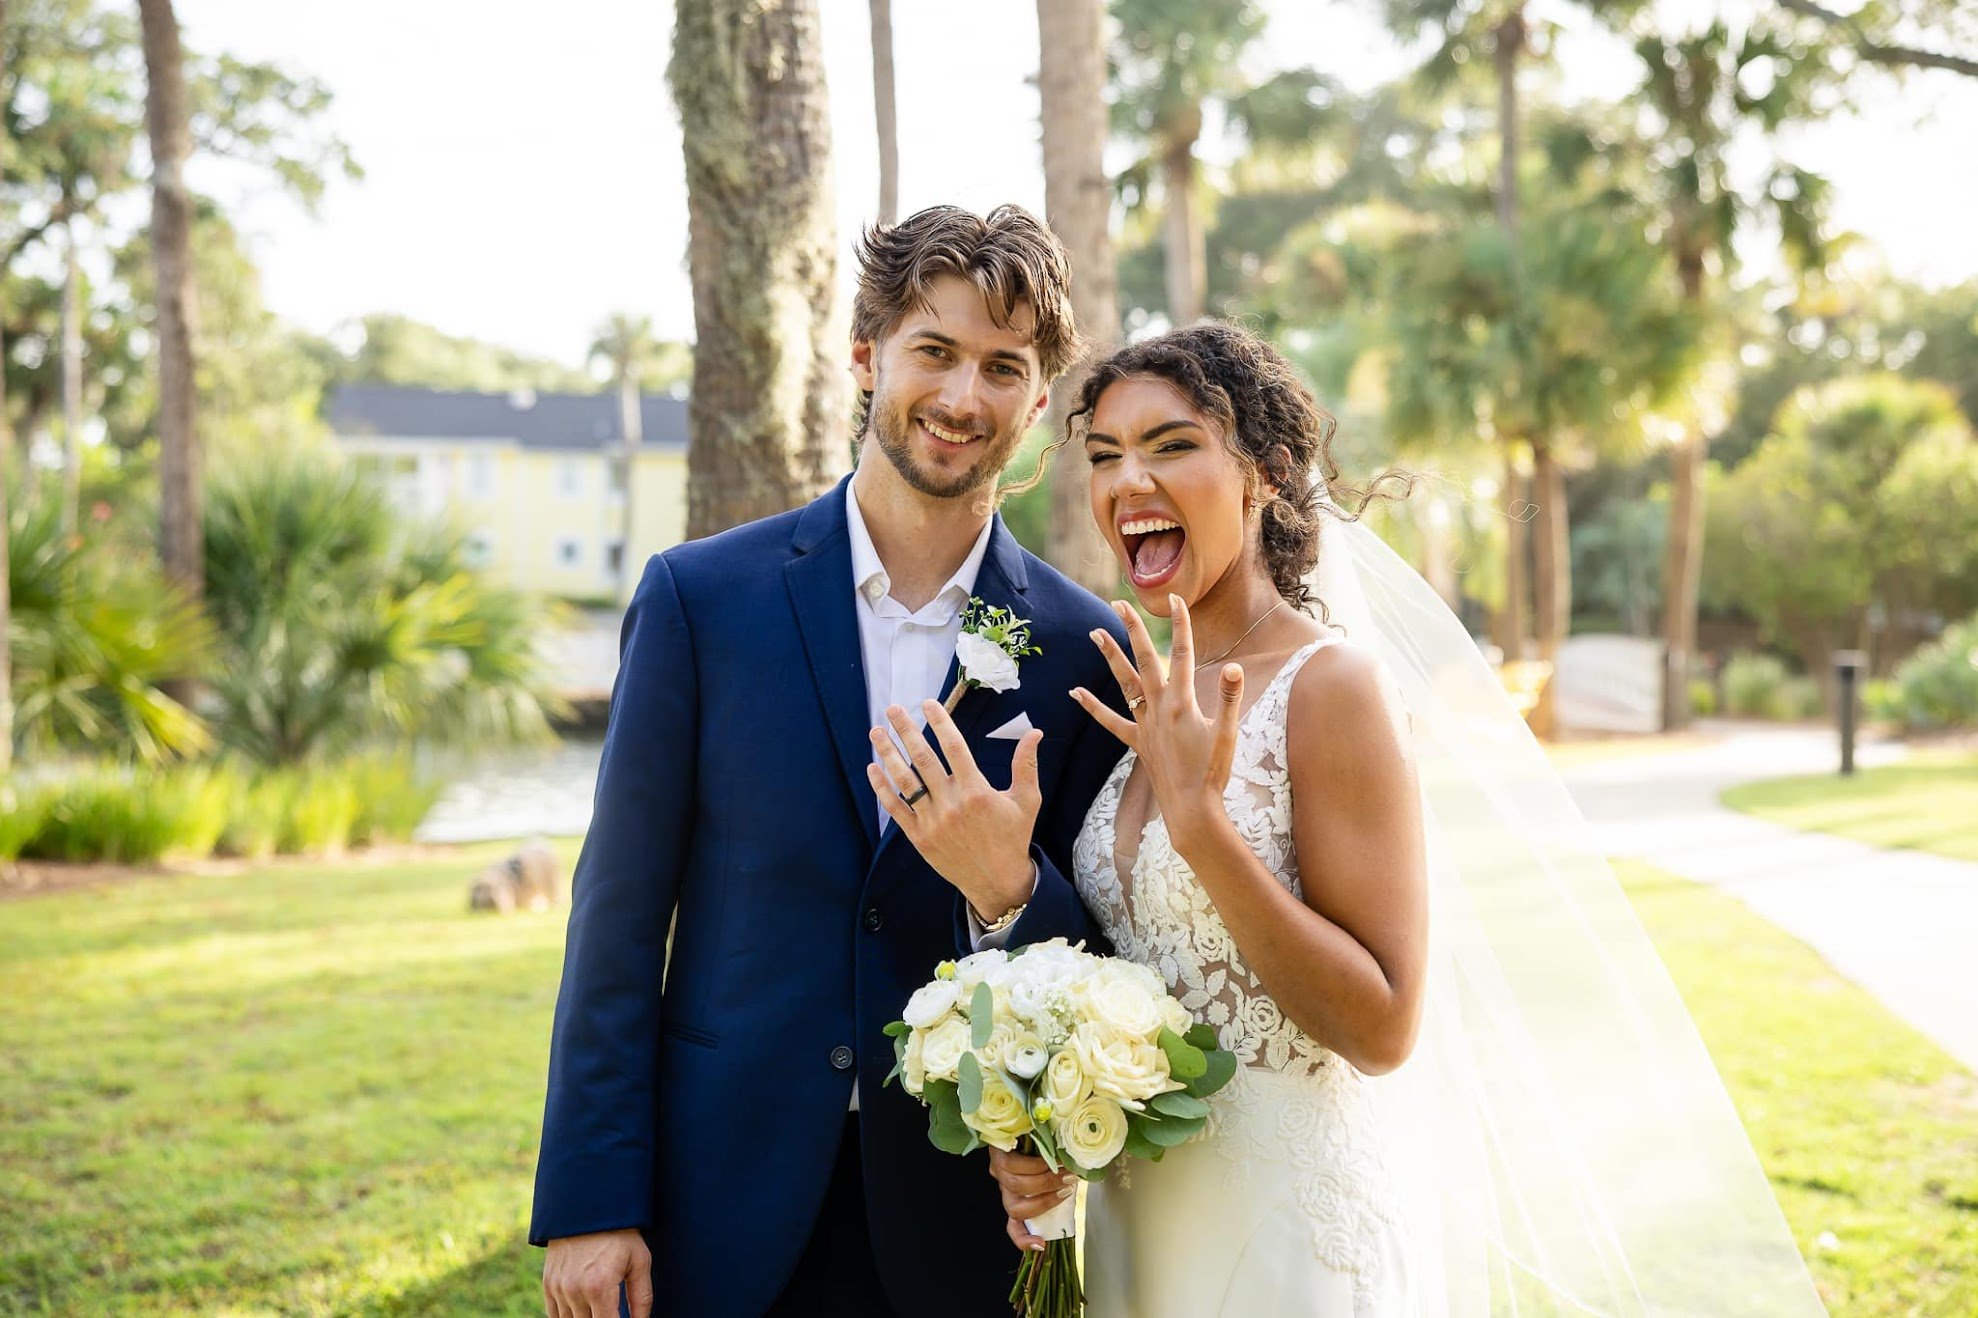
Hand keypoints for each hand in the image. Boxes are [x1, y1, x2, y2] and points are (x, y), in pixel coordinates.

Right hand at [543, 1229, 652, 1317]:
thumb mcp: (639, 1261)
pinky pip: (554, 1316)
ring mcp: (558, 1288)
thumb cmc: (620, 1233)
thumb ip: (642, 1298)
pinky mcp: (548, 1283)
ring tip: (600, 1309)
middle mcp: (574, 1291)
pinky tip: (583, 1312)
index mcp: (599, 1287)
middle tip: (612, 1311)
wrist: (587, 1206)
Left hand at [867, 699, 1042, 916]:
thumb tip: (1035, 732)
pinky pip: (896, 809)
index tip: (928, 703)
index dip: (940, 723)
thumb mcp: (1027, 800)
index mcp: (977, 791)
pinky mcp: (919, 838)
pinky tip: (873, 768)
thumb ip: (1026, 764)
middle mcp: (952, 804)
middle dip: (906, 731)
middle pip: (923, 759)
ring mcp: (932, 821)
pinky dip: (882, 789)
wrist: (996, 881)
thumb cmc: (1013, 837)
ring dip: (888, 754)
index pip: (954, 747)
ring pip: (904, 781)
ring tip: (876, 732)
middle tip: (893, 708)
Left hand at [989, 1146, 1076, 1253]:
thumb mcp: (1054, 1164)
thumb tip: (1083, 1177)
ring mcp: (998, 1169)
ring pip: (1018, 1186)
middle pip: (1018, 1208)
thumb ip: (1063, 1176)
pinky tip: (1050, 1158)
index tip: (1042, 1245)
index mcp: (1016, 1195)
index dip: (1024, 1239)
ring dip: (1045, 1180)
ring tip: (1064, 1170)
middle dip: (1046, 1200)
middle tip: (1069, 1186)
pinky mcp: (996, 1152)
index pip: (1014, 1225)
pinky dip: (1035, 1165)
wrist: (1023, 1108)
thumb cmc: (1043, 1139)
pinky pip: (1013, 1165)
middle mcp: (1004, 1185)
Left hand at [1071, 596, 1243, 849]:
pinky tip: (1074, 692)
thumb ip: (1230, 697)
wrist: (1192, 809)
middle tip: (1120, 603)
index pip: (1183, 653)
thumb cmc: (1213, 772)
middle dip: (1133, 629)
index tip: (1175, 598)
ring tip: (1094, 632)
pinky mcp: (1138, 742)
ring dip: (1110, 656)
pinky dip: (1092, 707)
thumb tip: (1233, 666)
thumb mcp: (1227, 733)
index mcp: (1183, 701)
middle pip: (1145, 659)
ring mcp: (1145, 724)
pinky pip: (1110, 721)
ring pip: (1124, 683)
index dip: (1181, 623)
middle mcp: (1160, 708)